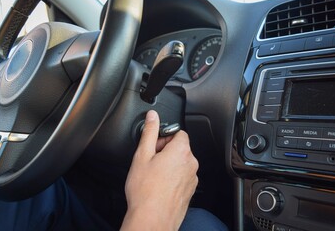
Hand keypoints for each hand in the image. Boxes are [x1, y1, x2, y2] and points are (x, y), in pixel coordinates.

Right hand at [120, 110, 198, 230]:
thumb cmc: (146, 191)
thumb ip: (150, 132)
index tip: (155, 145)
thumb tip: (152, 116)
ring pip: (181, 163)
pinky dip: (173, 177)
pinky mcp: (190, 190)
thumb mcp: (142, 155)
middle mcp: (191, 164)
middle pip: (180, 147)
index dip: (164, 137)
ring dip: (169, 164)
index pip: (179, 132)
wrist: (152, 219)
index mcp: (181, 151)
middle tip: (151, 161)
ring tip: (153, 175)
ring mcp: (192, 178)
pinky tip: (159, 185)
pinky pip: (182, 176)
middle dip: (166, 150)